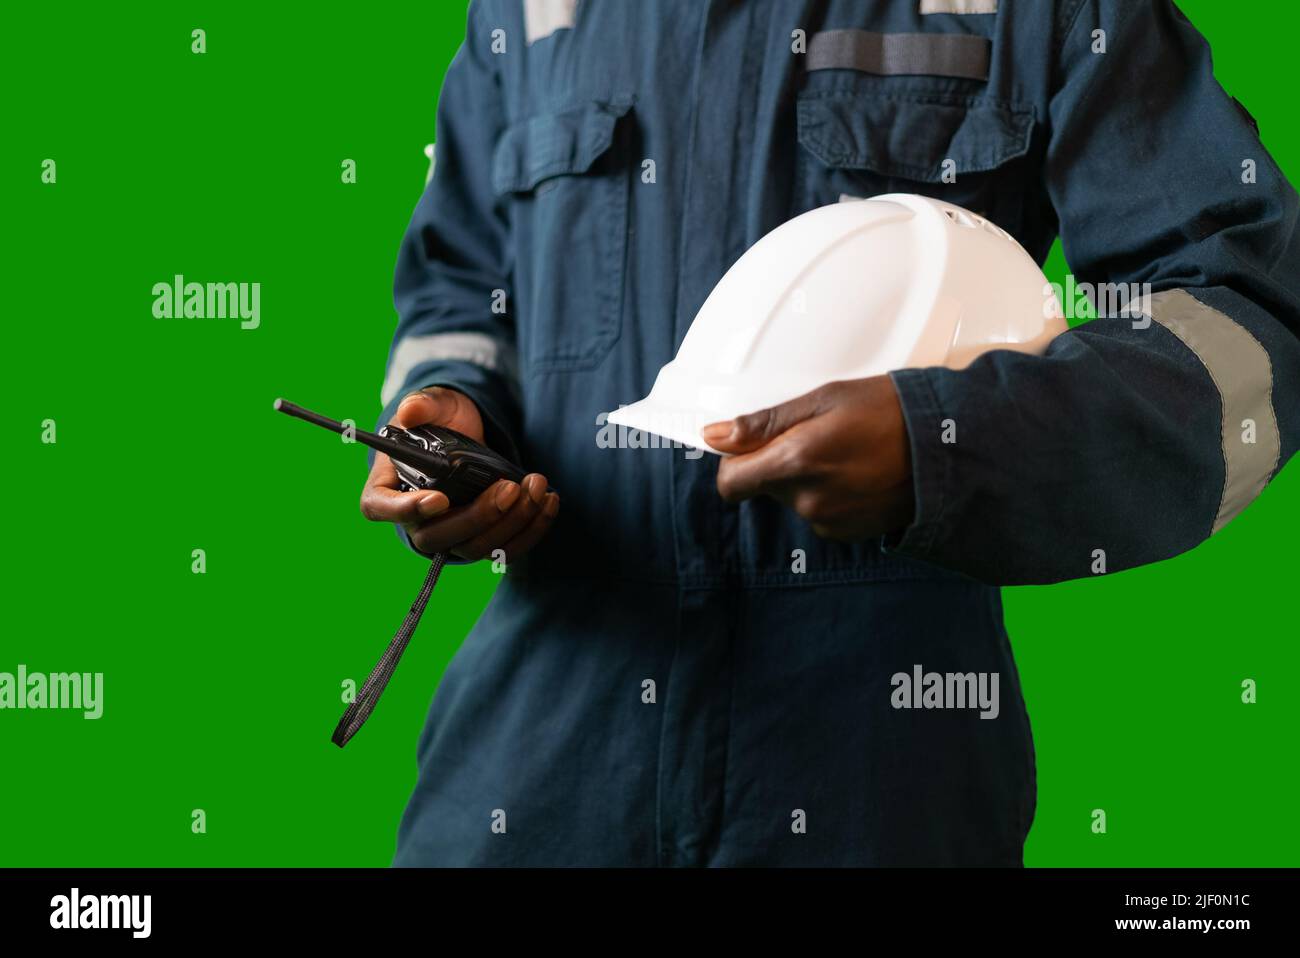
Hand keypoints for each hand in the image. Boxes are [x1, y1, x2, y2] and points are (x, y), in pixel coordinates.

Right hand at [359, 387, 558, 561]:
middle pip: (437, 537)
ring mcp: (450, 533)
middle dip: (478, 517)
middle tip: (508, 488)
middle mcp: (415, 519)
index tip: (439, 499)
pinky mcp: (483, 537)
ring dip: (512, 522)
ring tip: (536, 486)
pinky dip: (532, 529)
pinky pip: (505, 548)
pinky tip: (549, 500)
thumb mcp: (432, 405)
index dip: (407, 510)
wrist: (467, 432)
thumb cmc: (439, 420)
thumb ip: (422, 405)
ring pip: (476, 547)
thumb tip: (410, 411)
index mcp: (387, 486)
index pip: (382, 508)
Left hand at [703, 376, 913, 540]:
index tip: (748, 446)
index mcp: (794, 463)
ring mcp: (828, 522)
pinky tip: (859, 473)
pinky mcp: (847, 533)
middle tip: (819, 434)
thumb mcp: (824, 400)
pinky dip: (830, 494)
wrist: (950, 448)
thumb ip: (765, 423)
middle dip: (779, 463)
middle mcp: (806, 501)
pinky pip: (820, 513)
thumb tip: (715, 436)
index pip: (729, 483)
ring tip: (847, 451)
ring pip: (794, 499)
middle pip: (765, 487)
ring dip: (807, 478)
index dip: (732, 463)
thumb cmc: (889, 412)